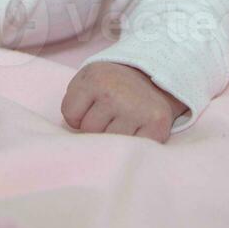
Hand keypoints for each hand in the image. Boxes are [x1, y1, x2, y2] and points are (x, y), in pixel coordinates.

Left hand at [61, 62, 187, 142]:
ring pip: (109, 143)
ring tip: (123, 120)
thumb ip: (73, 102)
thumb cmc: (112, 84)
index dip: (79, 115)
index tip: (93, 105)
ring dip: (114, 136)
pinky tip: (137, 129)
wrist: (153, 77)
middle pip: (89, 131)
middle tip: (111, 113)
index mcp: (95, 78)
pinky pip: (132, 149)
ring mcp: (137, 110)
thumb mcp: (87, 80)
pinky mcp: (157, 125)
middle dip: (96, 127)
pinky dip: (133, 144)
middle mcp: (115, 93)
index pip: (71, 115)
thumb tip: (77, 140)